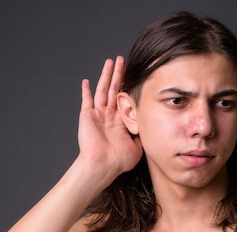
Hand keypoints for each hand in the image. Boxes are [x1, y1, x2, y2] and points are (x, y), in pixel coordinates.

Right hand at [77, 56, 142, 178]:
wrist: (103, 165)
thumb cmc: (118, 161)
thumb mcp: (137, 147)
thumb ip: (142, 135)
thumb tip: (150, 128)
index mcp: (119, 122)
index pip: (124, 99)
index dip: (128, 87)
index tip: (134, 75)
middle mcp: (108, 116)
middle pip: (115, 89)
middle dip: (119, 74)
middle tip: (123, 60)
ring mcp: (97, 115)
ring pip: (103, 90)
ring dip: (107, 76)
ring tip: (111, 62)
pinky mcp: (87, 116)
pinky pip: (86, 100)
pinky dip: (86, 91)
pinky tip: (86, 81)